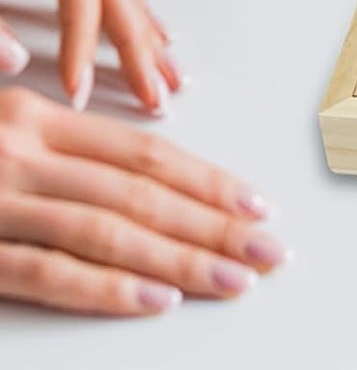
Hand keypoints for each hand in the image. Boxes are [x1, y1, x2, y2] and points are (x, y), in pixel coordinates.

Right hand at [0, 87, 286, 314]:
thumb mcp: (0, 130)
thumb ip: (62, 144)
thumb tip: (141, 168)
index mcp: (36, 119)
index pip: (143, 154)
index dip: (206, 180)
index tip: (256, 205)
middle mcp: (22, 153)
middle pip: (139, 193)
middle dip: (213, 224)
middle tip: (267, 249)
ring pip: (107, 232)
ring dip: (178, 259)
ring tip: (232, 278)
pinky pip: (46, 273)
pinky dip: (106, 288)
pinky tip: (156, 300)